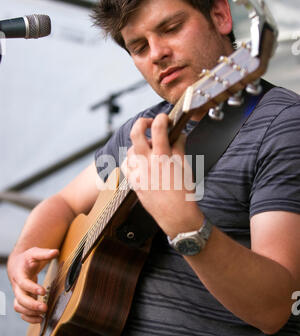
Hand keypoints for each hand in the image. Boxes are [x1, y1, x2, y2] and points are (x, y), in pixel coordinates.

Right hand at [7, 248, 58, 323]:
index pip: (23, 283)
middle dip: (32, 305)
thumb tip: (55, 252)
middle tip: (45, 309)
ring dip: (30, 313)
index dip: (32, 288)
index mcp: (20, 275)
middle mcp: (17, 286)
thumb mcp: (35, 253)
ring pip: (19, 307)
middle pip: (20, 299)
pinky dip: (29, 318)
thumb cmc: (27, 259)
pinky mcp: (22, 300)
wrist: (18, 265)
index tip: (43, 291)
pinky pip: (22, 312)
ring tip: (43, 316)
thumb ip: (45, 253)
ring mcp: (19, 294)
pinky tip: (40, 319)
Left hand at [122, 114, 202, 237]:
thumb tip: (179, 135)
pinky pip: (128, 166)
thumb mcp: (185, 167)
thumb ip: (180, 148)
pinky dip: (135, 161)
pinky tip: (143, 164)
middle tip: (149, 123)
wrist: (176, 216)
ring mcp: (138, 173)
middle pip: (135, 133)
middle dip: (142, 123)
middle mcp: (147, 164)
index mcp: (162, 158)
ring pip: (131, 150)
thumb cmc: (183, 194)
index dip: (161, 118)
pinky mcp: (133, 183)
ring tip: (150, 149)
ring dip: (139, 145)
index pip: (158, 128)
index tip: (164, 118)